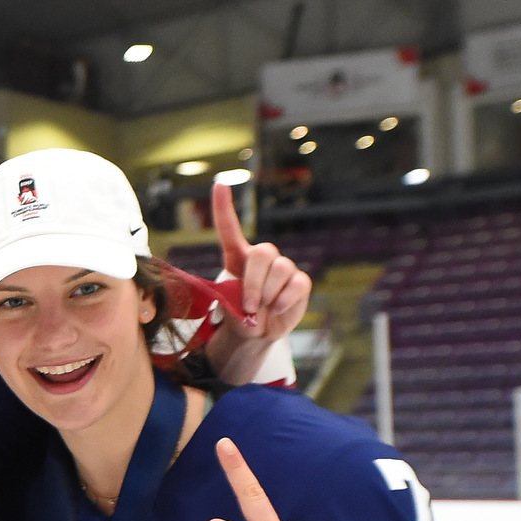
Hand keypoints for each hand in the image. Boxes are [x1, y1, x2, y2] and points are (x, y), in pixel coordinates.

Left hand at [203, 182, 311, 382]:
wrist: (253, 335)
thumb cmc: (236, 315)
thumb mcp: (226, 303)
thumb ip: (233, 292)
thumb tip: (249, 295)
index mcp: (237, 257)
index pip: (230, 229)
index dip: (224, 208)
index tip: (220, 185)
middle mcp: (261, 258)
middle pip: (263, 253)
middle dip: (254, 282)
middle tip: (248, 305)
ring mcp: (283, 268)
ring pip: (280, 269)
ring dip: (267, 294)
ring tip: (261, 309)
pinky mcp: (300, 283)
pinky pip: (296, 285)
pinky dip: (283, 301)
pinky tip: (276, 309)